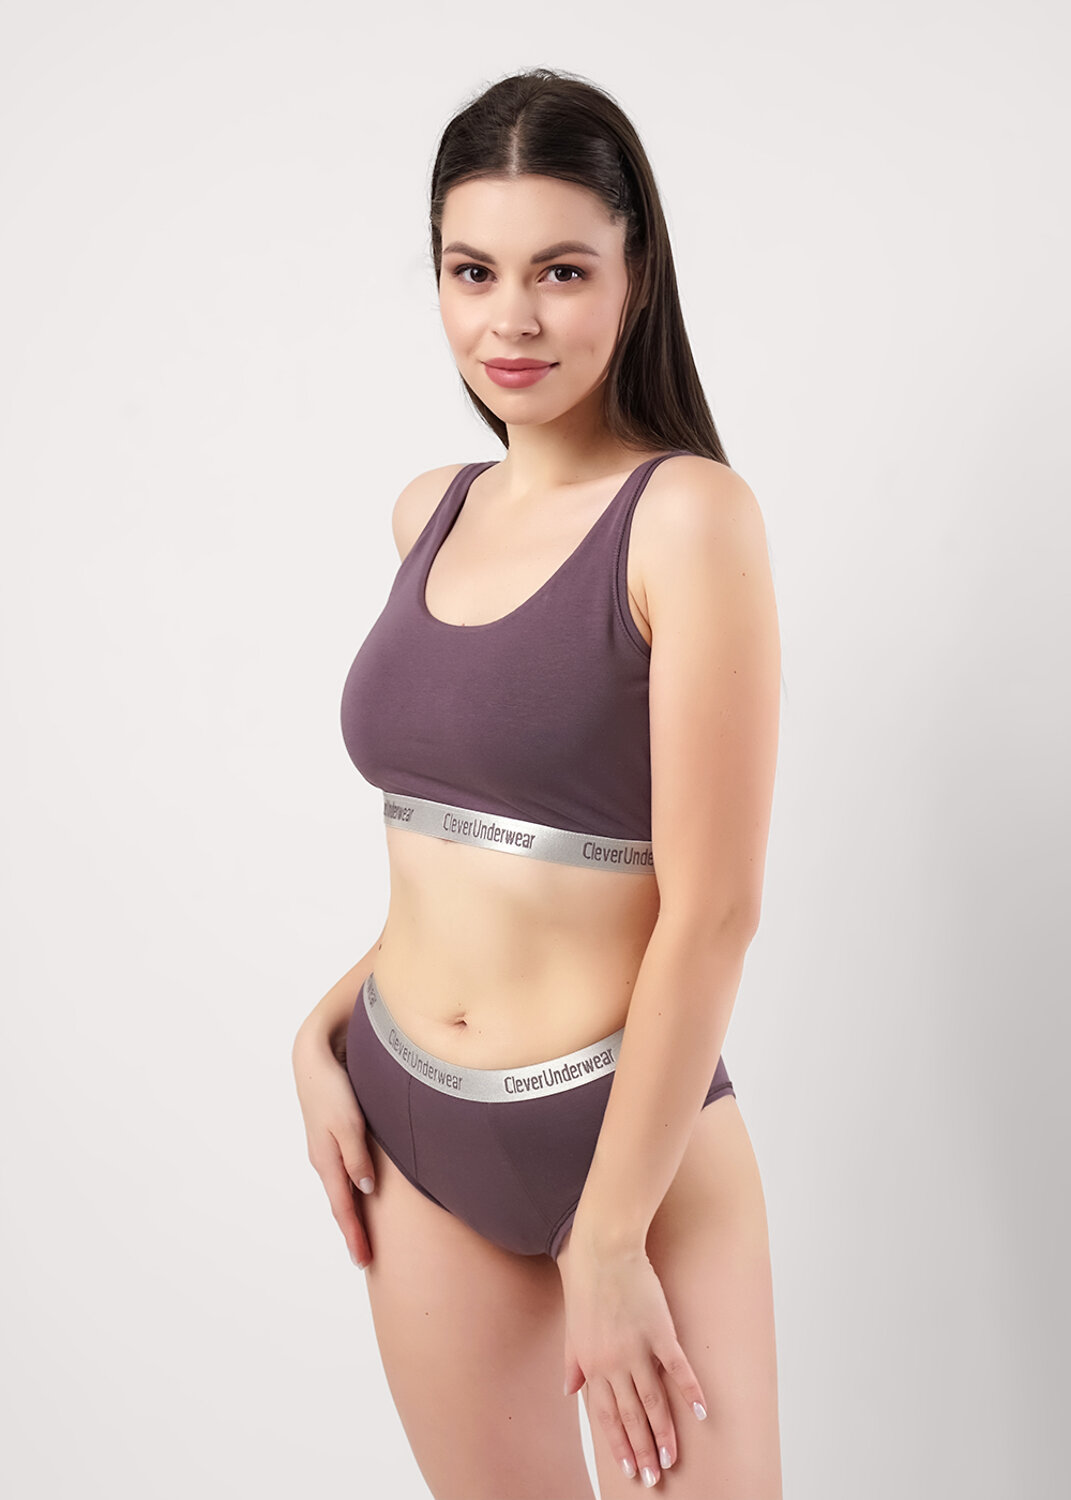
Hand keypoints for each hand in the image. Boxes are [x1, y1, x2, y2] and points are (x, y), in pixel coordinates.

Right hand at [291, 1029, 376, 1270]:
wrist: (313, 1058)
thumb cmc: (334, 1088)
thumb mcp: (349, 1124)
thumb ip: (357, 1158)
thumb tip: (365, 1190)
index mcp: (326, 1160)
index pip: (342, 1207)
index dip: (354, 1235)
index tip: (363, 1261)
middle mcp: (323, 1159)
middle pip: (339, 1203)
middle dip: (352, 1231)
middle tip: (364, 1259)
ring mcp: (324, 1147)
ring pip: (340, 1188)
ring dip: (350, 1212)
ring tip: (362, 1234)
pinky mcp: (330, 1135)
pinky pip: (341, 1171)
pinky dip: (349, 1190)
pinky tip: (357, 1192)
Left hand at [558, 1234, 707, 1485]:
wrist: (603, 1248)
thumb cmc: (584, 1280)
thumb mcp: (572, 1326)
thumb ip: (574, 1361)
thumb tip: (570, 1389)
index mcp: (592, 1362)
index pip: (606, 1414)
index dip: (618, 1443)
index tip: (627, 1466)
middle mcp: (614, 1362)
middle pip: (631, 1415)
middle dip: (641, 1450)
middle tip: (652, 1478)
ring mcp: (639, 1348)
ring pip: (653, 1401)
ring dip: (663, 1433)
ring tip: (671, 1459)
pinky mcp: (660, 1331)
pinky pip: (678, 1369)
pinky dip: (690, 1391)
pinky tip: (701, 1412)